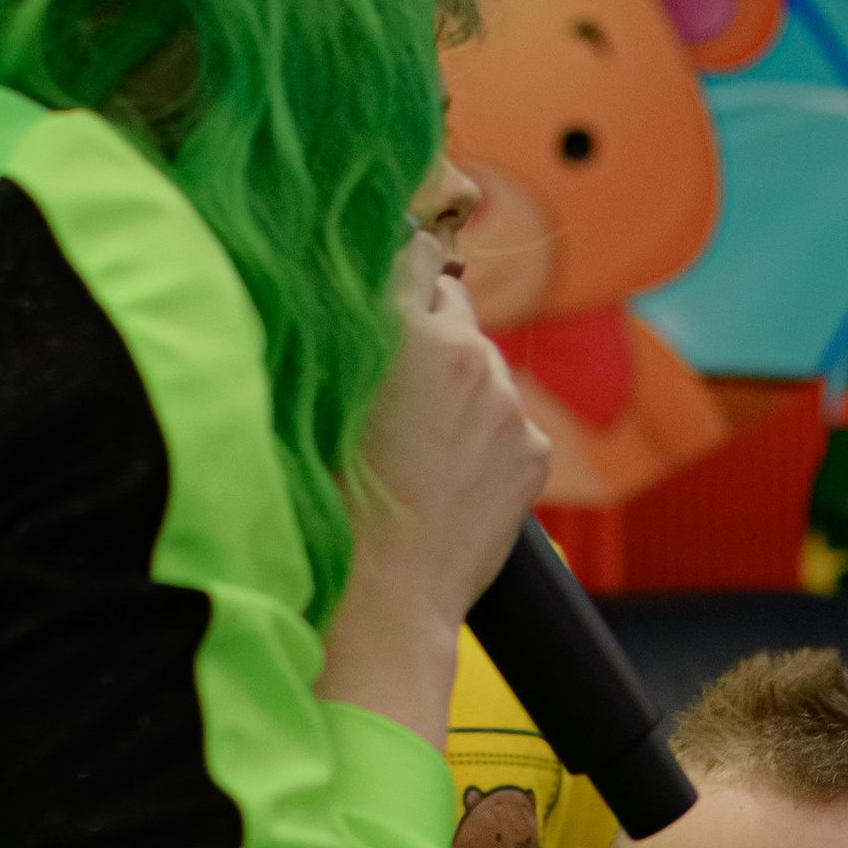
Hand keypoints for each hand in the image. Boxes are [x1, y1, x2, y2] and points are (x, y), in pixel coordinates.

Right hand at [318, 231, 549, 744]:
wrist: (381, 599)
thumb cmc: (326, 503)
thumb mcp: (315, 397)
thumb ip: (342, 335)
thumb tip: (350, 293)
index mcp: (400, 325)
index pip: (415, 248)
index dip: (397, 272)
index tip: (383, 297)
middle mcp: (464, 349)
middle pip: (452, 303)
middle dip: (428, 330)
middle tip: (394, 388)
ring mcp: (506, 401)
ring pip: (483, 363)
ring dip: (458, 385)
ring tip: (418, 448)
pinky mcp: (533, 448)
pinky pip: (509, 418)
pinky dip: (486, 436)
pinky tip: (450, 479)